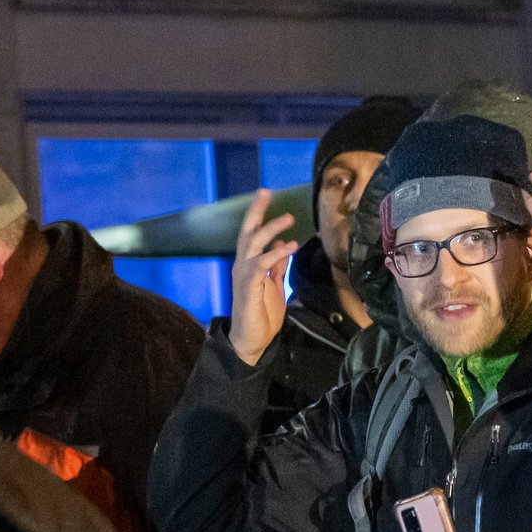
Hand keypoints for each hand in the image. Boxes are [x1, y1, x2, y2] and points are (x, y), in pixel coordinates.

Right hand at [227, 189, 298, 367]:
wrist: (251, 340)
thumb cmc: (261, 315)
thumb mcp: (274, 286)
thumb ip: (277, 267)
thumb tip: (284, 247)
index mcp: (249, 264)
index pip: (252, 234)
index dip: (259, 215)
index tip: (266, 195)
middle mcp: (242, 266)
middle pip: (247, 232)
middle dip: (256, 211)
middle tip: (265, 191)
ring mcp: (244, 276)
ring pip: (253, 244)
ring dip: (271, 229)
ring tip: (289, 218)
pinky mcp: (249, 288)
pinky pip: (260, 265)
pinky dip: (274, 254)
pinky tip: (289, 247)